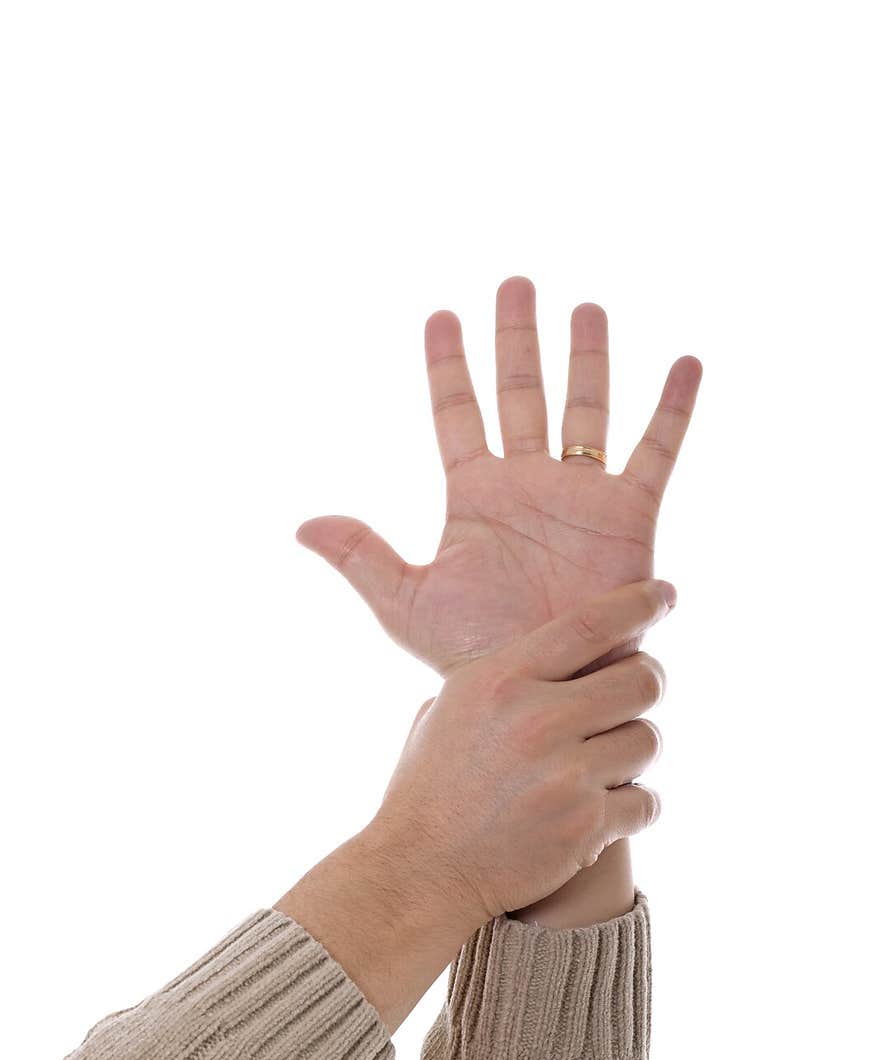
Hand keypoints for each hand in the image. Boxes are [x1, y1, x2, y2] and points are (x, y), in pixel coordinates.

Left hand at [297, 278, 700, 671]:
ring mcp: (580, 495)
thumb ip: (361, 557)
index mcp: (474, 495)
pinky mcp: (630, 515)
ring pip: (585, 408)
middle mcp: (527, 483)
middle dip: (517, 339)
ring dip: (586, 358)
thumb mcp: (406, 603)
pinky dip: (673, 408)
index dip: (448, 365)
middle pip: (521, 392)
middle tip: (515, 283)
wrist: (544, 689)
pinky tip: (686, 362)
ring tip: (586, 306)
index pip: (457, 412)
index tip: (441, 315)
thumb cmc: (475, 654)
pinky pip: (655, 450)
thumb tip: (300, 525)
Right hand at [368, 579, 671, 924]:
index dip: (638, 604)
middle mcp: (537, 721)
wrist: (420, 870)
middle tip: (632, 698)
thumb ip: (506, 678)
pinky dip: (632, 807)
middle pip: (642, 681)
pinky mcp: (586, 826)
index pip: (591, 625)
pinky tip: (602, 810)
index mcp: (501, 681)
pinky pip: (647, 800)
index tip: (665, 596)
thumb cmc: (431, 786)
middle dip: (644, 686)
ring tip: (601, 765)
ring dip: (633, 752)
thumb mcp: (449, 709)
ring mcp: (565, 776)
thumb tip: (558, 650)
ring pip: (648, 741)